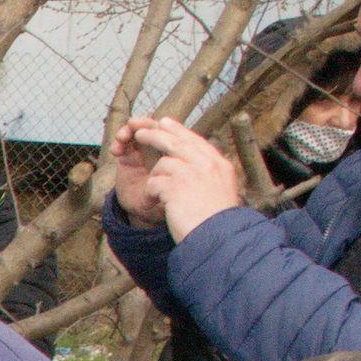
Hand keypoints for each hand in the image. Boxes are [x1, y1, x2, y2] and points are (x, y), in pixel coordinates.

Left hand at [120, 116, 245, 240]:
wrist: (218, 238)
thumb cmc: (218, 223)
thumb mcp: (221, 193)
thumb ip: (209, 177)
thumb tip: (195, 166)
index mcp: (220, 165)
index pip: (196, 141)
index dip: (178, 131)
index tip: (165, 122)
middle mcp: (207, 165)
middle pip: (177, 143)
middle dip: (156, 135)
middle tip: (140, 133)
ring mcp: (191, 174)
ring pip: (163, 164)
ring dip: (155, 177)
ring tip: (155, 191)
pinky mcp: (175, 187)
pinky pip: (154, 182)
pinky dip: (151, 193)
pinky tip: (155, 203)